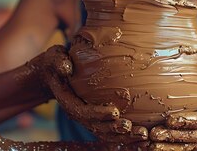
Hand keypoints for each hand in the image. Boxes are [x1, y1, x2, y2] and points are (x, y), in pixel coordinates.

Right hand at [27, 45, 147, 142]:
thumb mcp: (54, 58)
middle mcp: (79, 113)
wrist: (52, 74)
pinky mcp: (97, 117)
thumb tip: (66, 67)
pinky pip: (111, 130)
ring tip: (144, 136)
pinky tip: (142, 137)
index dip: (99, 114)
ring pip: (106, 133)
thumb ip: (59, 62)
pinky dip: (126, 136)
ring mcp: (88, 117)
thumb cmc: (55, 64)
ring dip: (125, 137)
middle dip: (116, 130)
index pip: (83, 113)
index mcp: (69, 102)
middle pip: (97, 128)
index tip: (115, 112)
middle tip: (135, 129)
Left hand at [150, 51, 196, 143]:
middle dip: (174, 137)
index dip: (188, 121)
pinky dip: (172, 145)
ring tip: (149, 144)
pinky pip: (187, 142)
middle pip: (195, 136)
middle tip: (153, 135)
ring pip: (190, 143)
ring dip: (170, 145)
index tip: (169, 120)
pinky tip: (154, 144)